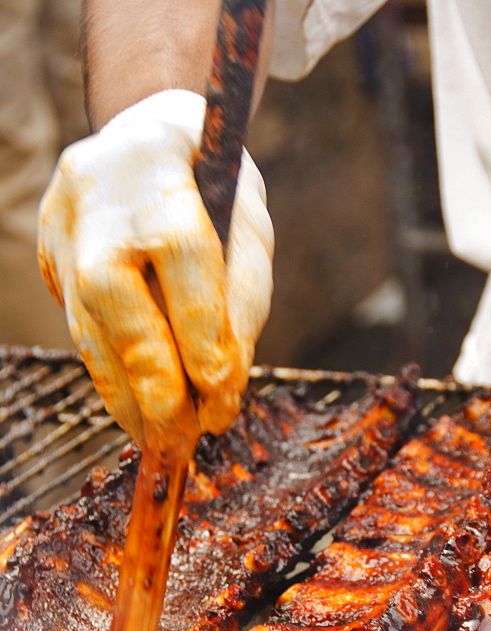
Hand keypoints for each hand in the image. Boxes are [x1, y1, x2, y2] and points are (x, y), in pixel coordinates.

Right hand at [38, 90, 273, 452]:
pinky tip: (135, 407)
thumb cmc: (212, 184)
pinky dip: (110, 373)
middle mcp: (100, 203)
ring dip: (125, 397)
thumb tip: (224, 385)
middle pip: (118, 308)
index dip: (203, 346)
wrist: (144, 134)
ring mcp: (63, 227)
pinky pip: (79, 327)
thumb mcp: (249, 226)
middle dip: (153, 388)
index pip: (184, 270)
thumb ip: (243, 299)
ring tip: (159, 440)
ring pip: (88, 329)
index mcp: (162, 178)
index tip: (221, 406)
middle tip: (183, 443)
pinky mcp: (48, 253)